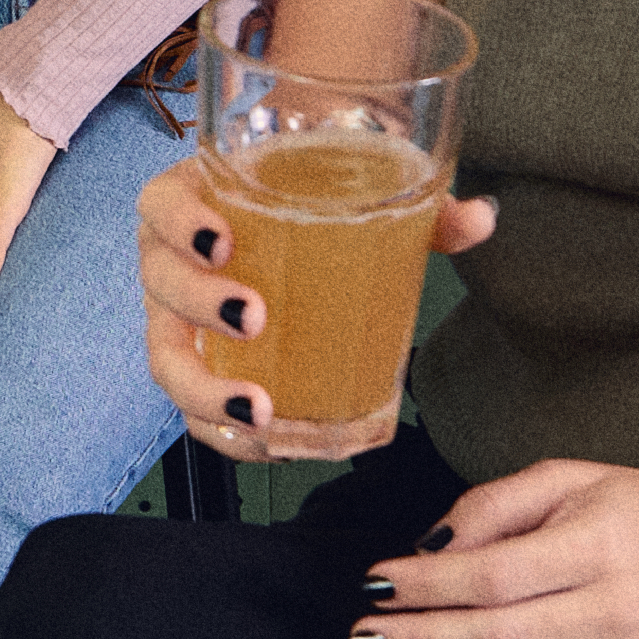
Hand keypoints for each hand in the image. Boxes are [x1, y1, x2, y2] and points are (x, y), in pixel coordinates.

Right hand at [140, 159, 496, 462]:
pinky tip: (266, 442)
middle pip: (159, 282)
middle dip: (199, 303)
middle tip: (254, 316)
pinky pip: (193, 407)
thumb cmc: (313, 207)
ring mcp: (180, 320)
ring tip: (259, 407)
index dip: (179, 223)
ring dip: (204, 388)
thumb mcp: (360, 196)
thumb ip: (420, 205)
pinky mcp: (201, 368)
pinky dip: (222, 430)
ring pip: (167, 357)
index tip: (222, 240)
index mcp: (199, 201)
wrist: (295, 230)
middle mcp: (174, 260)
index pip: (161, 203)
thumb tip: (479, 218)